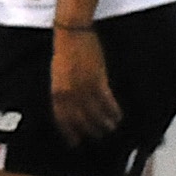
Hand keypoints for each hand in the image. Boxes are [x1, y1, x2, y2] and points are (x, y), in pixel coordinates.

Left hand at [48, 27, 121, 143]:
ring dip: (104, 123)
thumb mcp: (57, 74)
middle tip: (98, 137)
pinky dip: (113, 110)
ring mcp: (84, 88)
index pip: (62, 119)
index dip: (69, 132)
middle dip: (89, 130)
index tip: (75, 142)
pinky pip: (107, 101)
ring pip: (96, 113)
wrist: (71, 33)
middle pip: (80, 120)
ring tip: (110, 129)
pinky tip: (118, 116)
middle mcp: (70, 94)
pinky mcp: (98, 80)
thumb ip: (62, 91)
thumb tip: (68, 105)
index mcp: (57, 92)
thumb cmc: (63, 50)